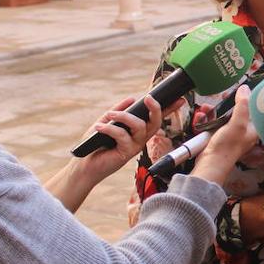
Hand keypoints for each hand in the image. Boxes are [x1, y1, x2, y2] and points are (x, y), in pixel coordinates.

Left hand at [48, 94, 166, 212]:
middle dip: (155, 109)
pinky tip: (99, 127)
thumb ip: (118, 111)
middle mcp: (140, 139)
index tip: (179, 99)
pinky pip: (122, 135)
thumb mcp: (106, 122)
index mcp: (137, 131)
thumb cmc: (96, 145)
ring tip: (109, 115)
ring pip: (139, 126)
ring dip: (124, 116)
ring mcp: (135, 146)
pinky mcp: (126, 153)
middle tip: (147, 98)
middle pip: (155, 123)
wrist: (84, 165)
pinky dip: (110, 128)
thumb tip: (132, 99)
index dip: (168, 109)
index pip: (156, 118)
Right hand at [191, 86, 258, 185]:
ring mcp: (230, 133)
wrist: (210, 163)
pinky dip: (206, 118)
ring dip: (213, 110)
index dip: (249, 98)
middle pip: (238, 110)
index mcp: (253, 128)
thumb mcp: (237, 123)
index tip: (241, 90)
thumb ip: (242, 105)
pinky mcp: (218, 135)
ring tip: (205, 108)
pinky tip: (200, 116)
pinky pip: (213, 122)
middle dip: (227, 103)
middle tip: (222, 96)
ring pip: (223, 115)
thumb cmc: (227, 146)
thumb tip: (245, 88)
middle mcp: (243, 130)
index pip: (255, 109)